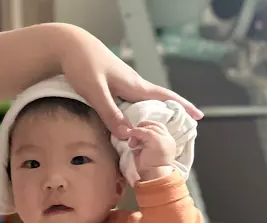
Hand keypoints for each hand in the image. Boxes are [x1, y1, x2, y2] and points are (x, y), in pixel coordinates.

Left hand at [58, 25, 201, 139]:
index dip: (182, 107)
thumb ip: (110, 113)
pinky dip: (136, 114)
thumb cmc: (82, 64)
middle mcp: (132, 84)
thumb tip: (128, 134)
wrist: (68, 45)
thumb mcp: (95, 91)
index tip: (198, 116)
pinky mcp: (113, 86)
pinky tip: (132, 123)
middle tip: (182, 130)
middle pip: (157, 102)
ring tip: (159, 131)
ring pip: (143, 104)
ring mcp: (123, 84)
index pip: (164, 97)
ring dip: (153, 116)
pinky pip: (130, 103)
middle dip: (171, 115)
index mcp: (133, 85)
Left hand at [129, 121, 176, 180]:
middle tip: (132, 141)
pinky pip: (144, 131)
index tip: (136, 137)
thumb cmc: (149, 169)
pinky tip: (131, 140)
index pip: (157, 128)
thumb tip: (134, 138)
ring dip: (137, 133)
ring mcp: (164, 138)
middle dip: (141, 129)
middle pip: (154, 125)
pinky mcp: (157, 140)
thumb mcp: (146, 153)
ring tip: (132, 145)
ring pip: (149, 127)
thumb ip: (143, 144)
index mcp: (168, 142)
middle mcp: (168, 138)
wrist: (155, 177)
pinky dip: (135, 133)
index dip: (146, 129)